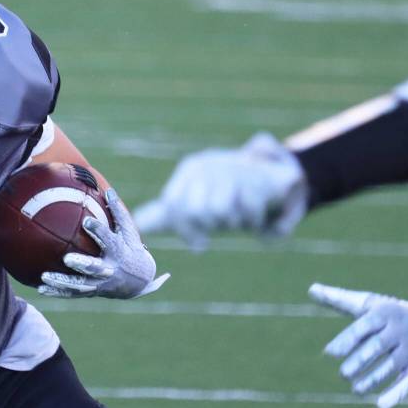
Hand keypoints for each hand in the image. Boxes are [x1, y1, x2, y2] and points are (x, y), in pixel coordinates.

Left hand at [39, 188, 169, 298]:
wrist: (140, 281)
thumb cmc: (131, 249)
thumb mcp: (129, 231)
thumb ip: (118, 212)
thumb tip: (108, 189)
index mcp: (118, 252)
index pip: (108, 240)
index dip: (98, 231)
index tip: (87, 222)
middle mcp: (109, 269)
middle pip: (94, 268)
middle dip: (82, 264)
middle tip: (66, 259)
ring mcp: (100, 283)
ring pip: (80, 285)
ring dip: (62, 282)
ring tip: (44, 276)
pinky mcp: (92, 291)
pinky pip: (73, 293)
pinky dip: (57, 292)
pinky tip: (41, 288)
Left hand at [133, 132, 306, 251]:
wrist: (270, 174)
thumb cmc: (225, 192)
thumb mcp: (195, 198)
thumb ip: (165, 213)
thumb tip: (138, 221)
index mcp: (190, 171)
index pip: (172, 204)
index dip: (185, 229)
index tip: (198, 241)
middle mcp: (208, 166)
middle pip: (197, 211)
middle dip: (210, 226)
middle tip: (221, 223)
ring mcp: (233, 169)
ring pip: (221, 212)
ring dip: (233, 223)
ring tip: (238, 217)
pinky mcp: (259, 177)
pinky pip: (249, 211)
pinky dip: (254, 221)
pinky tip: (256, 214)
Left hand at [309, 283, 407, 407]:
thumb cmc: (389, 313)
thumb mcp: (367, 303)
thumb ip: (338, 299)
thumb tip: (311, 289)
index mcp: (382, 314)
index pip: (363, 327)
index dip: (346, 340)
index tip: (329, 353)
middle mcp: (397, 332)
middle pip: (377, 347)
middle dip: (360, 361)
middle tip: (343, 374)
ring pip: (392, 366)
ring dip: (373, 379)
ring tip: (354, 389)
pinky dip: (396, 394)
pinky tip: (380, 406)